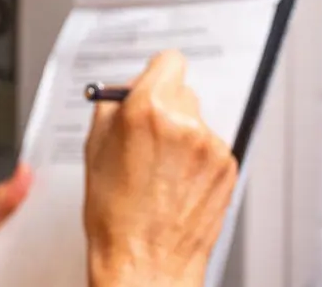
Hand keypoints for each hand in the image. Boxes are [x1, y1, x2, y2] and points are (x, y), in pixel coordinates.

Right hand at [83, 52, 237, 286]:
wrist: (146, 261)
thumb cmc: (117, 215)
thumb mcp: (95, 149)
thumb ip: (113, 108)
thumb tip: (125, 91)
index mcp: (147, 109)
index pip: (169, 60)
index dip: (156, 74)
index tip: (152, 83)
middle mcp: (184, 122)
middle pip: (183, 91)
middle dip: (166, 108)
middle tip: (148, 137)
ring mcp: (210, 145)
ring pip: (198, 121)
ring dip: (183, 135)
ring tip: (161, 169)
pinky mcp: (227, 166)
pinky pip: (211, 147)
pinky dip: (197, 159)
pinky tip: (177, 183)